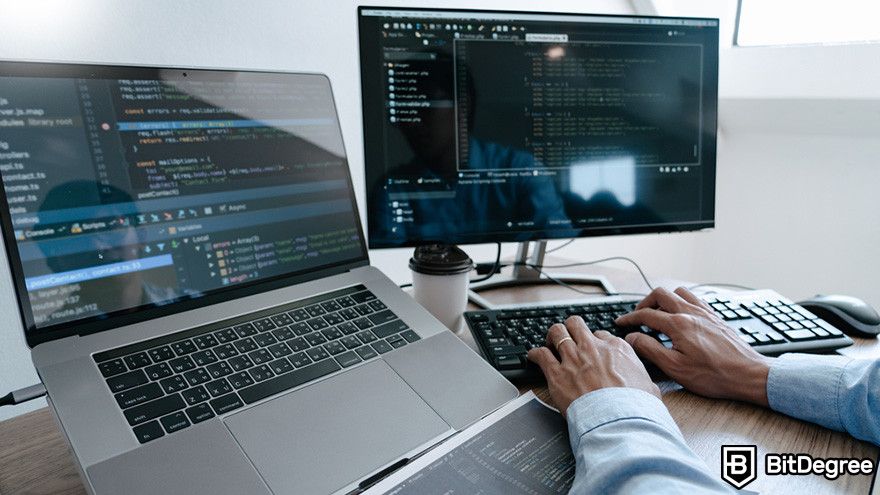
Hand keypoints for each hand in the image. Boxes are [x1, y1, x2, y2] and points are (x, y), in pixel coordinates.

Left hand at [527, 316, 660, 415]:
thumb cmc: (635, 407)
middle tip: (567, 337)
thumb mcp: (649, 387)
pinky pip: (541, 354)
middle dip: (570, 328)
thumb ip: (643, 380)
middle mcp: (593, 349)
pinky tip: (533, 356)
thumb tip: (646, 386)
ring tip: (549, 342)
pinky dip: (535, 354)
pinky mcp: (557, 373)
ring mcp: (573, 359)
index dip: (594, 341)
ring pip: (556, 332)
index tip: (591, 349)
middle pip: (576, 324)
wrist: (619, 420)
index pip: (600, 335)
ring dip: (552, 336)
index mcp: (617, 349)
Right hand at [616, 287, 771, 406]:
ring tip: (658, 314)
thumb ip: (650, 349)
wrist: (749, 375)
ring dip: (664, 299)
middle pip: (660, 294)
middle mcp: (691, 313)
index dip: (630, 318)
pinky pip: (695, 298)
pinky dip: (682, 301)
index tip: (621, 323)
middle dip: (644, 303)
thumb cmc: (714, 375)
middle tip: (638, 317)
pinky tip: (681, 314)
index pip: (646, 314)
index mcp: (679, 325)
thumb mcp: (675, 368)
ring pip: (678, 292)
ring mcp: (705, 313)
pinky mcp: (715, 317)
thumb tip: (632, 337)